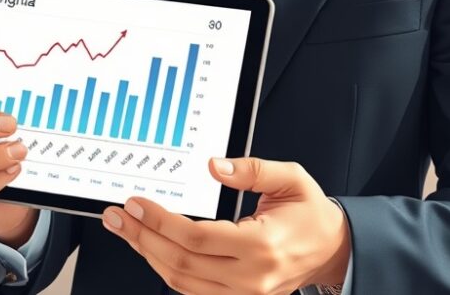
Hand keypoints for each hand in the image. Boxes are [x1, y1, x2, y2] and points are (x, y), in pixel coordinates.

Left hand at [100, 157, 350, 294]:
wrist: (332, 250)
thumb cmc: (311, 214)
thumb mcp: (291, 178)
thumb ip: (252, 170)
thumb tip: (215, 166)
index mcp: (262, 245)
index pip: (196, 237)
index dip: (159, 221)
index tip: (136, 204)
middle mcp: (250, 277)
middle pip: (180, 262)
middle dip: (142, 237)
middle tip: (117, 217)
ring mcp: (244, 294)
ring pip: (180, 282)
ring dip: (148, 254)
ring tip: (127, 231)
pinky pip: (192, 291)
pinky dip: (167, 269)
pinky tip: (151, 248)